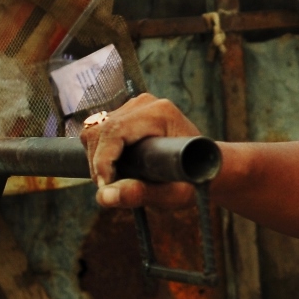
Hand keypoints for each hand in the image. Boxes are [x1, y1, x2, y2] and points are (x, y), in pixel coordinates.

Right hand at [80, 93, 200, 209]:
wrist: (204, 164)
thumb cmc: (193, 179)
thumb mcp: (173, 193)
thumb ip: (141, 195)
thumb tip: (105, 196)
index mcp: (160, 113)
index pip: (115, 130)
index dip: (102, 160)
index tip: (105, 186)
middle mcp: (145, 103)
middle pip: (100, 130)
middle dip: (97, 163)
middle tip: (109, 189)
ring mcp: (134, 105)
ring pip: (94, 129)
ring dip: (95, 159)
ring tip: (114, 180)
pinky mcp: (126, 112)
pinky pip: (97, 130)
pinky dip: (98, 152)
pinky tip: (115, 167)